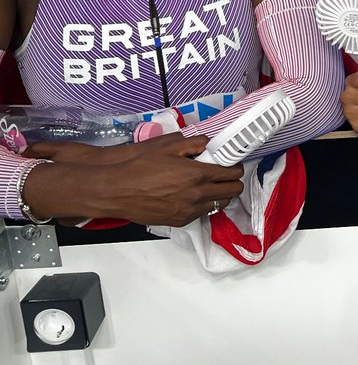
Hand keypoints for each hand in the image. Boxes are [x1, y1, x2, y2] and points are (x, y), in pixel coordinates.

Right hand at [22, 134, 243, 226]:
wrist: (116, 190)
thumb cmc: (140, 165)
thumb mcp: (168, 145)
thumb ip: (194, 143)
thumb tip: (210, 144)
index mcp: (198, 175)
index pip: (232, 173)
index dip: (235, 167)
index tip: (231, 163)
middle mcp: (197, 195)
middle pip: (232, 191)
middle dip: (232, 181)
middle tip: (225, 174)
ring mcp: (189, 211)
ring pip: (219, 205)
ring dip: (219, 194)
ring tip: (209, 185)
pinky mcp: (178, 221)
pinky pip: (201, 214)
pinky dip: (203, 205)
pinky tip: (193, 196)